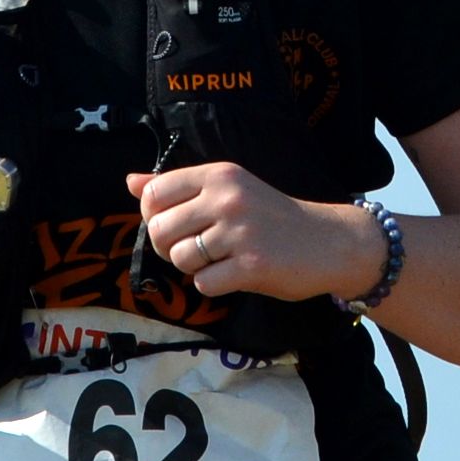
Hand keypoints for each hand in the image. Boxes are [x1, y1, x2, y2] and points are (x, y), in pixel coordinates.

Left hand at [128, 162, 380, 302]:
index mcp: (219, 174)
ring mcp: (240, 232)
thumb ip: (179, 186)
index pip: (154, 194)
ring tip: (218, 261)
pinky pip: (204, 283)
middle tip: (195, 250)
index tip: (175, 226)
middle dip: (169, 248)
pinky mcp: (251, 265)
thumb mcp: (229, 189)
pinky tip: (234, 275)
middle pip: (160, 230)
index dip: (154, 218)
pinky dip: (213, 285)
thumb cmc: (272, 216)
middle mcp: (227, 198)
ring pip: (180, 258)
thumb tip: (131, 182)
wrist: (328, 241)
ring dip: (193, 268)